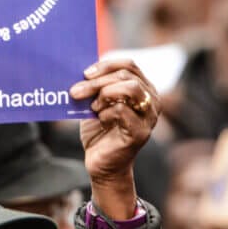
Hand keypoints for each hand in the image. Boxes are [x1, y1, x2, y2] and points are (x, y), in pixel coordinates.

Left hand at [70, 59, 159, 218]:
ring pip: (130, 88)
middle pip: (126, 75)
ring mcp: (149, 117)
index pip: (129, 65)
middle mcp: (151, 100)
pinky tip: (99, 120)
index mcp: (143, 89)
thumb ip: (96, 86)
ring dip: (104, 93)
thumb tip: (82, 69)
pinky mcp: (140, 133)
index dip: (105, 66)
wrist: (100, 163)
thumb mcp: (96, 103)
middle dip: (97, 81)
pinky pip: (121, 111)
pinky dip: (105, 112)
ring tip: (92, 106)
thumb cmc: (99, 131)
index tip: (84, 74)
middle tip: (75, 91)